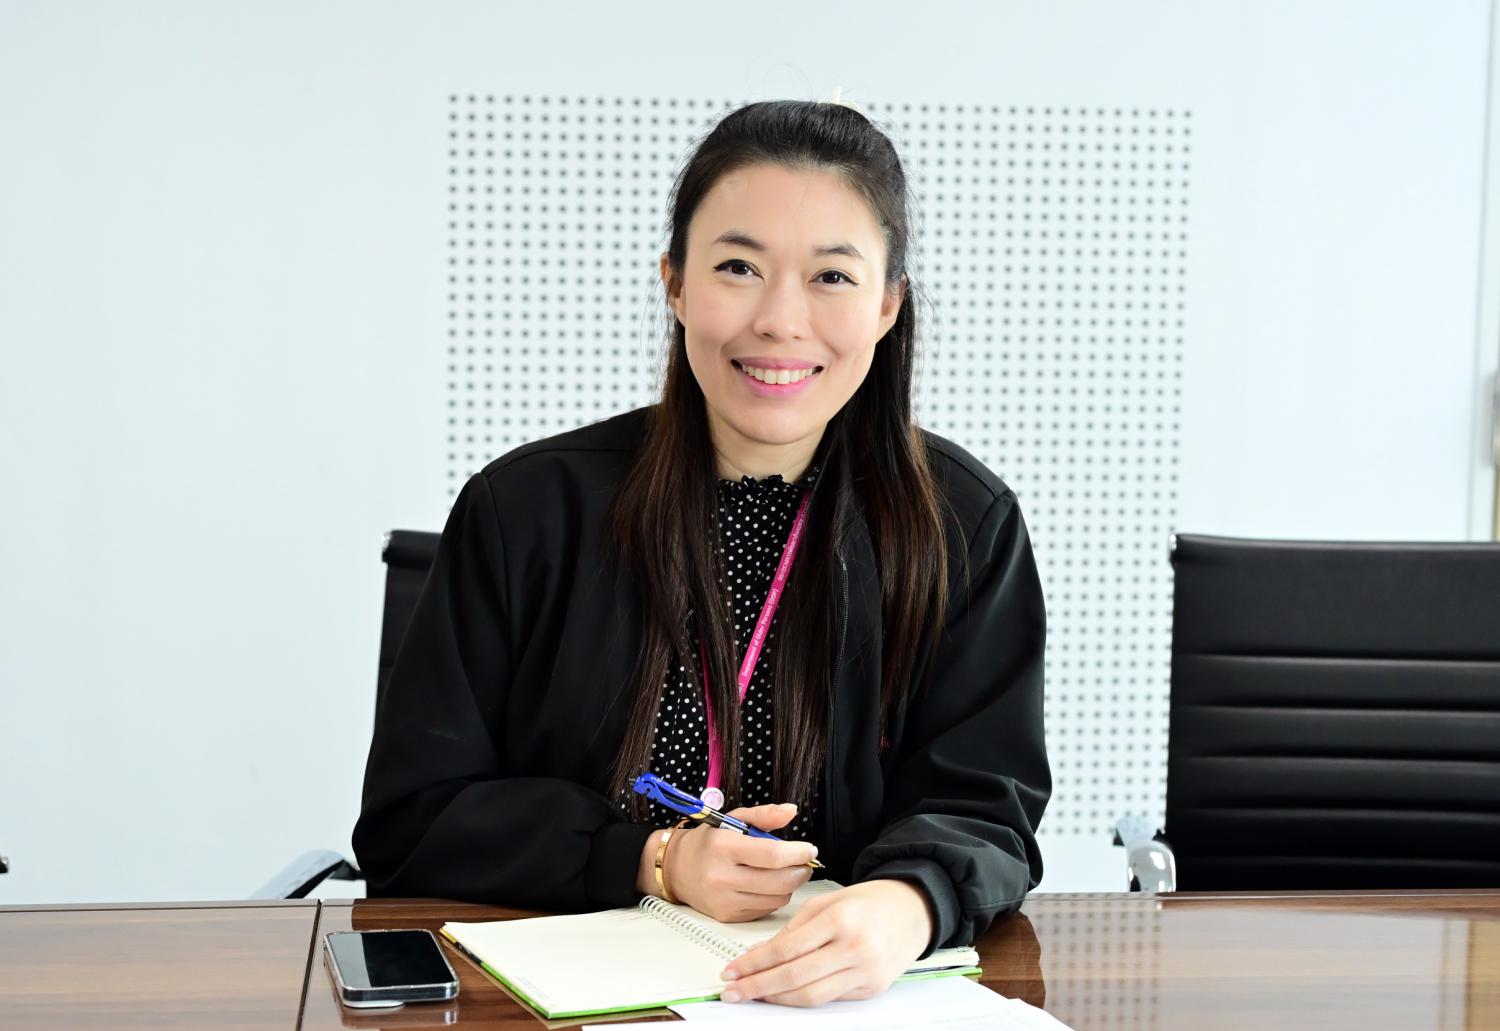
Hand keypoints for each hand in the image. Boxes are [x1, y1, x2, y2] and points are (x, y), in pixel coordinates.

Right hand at [645, 803, 817, 921]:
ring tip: (786, 872)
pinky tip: (768, 885)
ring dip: (790, 885)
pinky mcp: (728, 916)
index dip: (798, 853)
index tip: (809, 849)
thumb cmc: (708, 842)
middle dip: (801, 871)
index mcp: (724, 847)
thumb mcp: (732, 819)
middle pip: (780, 882)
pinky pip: (765, 910)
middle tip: (805, 862)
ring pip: (777, 898)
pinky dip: (774, 897)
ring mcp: (725, 900)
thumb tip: (791, 811)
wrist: (676, 869)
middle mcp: (722, 876)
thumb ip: (764, 815)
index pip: (772, 855)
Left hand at [717, 879, 934, 1006]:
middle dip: (757, 986)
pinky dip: (804, 998)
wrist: (914, 909)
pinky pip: (830, 999)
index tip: (732, 970)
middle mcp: (853, 947)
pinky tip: (785, 994)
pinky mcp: (872, 989)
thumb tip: (760, 955)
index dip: (754, 963)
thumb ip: (794, 929)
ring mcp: (865, 972)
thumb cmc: (870, 901)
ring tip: (755, 994)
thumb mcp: (828, 901)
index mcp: (839, 919)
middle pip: (795, 977)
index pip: (786, 949)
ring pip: (811, 996)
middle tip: (733, 991)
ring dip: (777, 998)